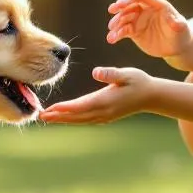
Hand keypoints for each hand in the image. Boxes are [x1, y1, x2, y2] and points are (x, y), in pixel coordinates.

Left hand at [38, 67, 156, 124]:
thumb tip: (96, 72)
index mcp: (106, 101)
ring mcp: (105, 116)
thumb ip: (112, 73)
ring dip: (63, 119)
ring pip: (80, 120)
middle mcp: (103, 112)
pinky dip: (74, 119)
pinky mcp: (106, 117)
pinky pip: (86, 120)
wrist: (152, 96)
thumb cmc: (139, 81)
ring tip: (48, 117)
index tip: (50, 109)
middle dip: (58, 117)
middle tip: (40, 116)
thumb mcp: (127, 73)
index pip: (80, 106)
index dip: (64, 108)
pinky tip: (66, 117)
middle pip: (76, 116)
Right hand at [107, 0, 188, 58]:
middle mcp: (146, 9)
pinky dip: (116, 34)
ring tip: (111, 31)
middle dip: (120, 7)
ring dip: (116, 23)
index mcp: (157, 4)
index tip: (121, 3)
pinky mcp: (134, 31)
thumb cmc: (181, 34)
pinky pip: (123, 30)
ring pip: (124, 18)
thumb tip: (176, 22)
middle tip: (112, 10)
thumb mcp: (181, 28)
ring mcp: (139, 20)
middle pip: (130, 5)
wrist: (176, 46)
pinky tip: (111, 39)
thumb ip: (178, 24)